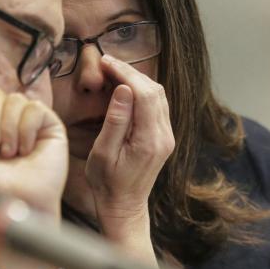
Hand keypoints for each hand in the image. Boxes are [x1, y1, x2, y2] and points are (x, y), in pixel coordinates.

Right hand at [86, 55, 173, 241]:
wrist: (124, 206)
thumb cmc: (107, 184)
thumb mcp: (102, 153)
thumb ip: (115, 120)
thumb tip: (124, 90)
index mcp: (149, 140)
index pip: (144, 93)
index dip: (126, 73)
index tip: (106, 61)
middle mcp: (164, 136)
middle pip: (154, 90)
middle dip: (131, 72)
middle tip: (107, 62)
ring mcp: (167, 137)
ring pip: (158, 95)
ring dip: (138, 80)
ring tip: (114, 71)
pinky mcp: (164, 138)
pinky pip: (157, 106)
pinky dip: (142, 92)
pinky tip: (125, 88)